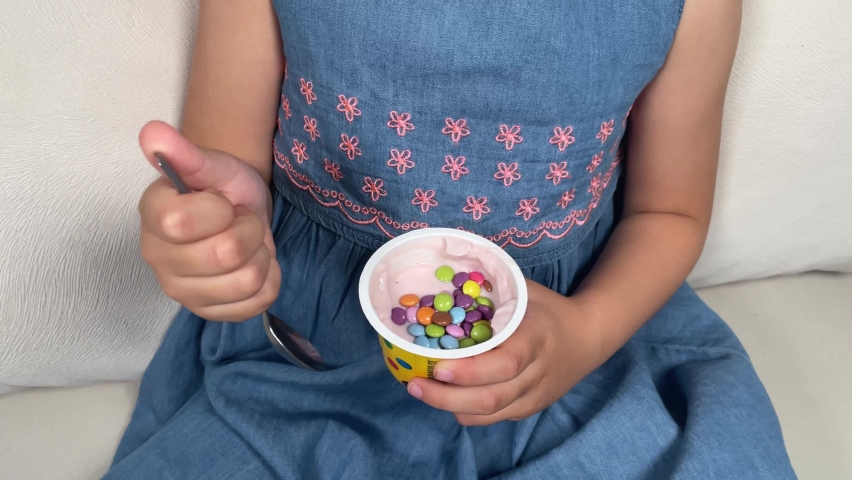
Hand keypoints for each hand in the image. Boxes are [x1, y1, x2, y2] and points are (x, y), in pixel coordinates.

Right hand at [138, 121, 279, 320]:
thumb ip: (186, 153)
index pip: (181, 223)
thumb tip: (152, 133)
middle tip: (241, 221)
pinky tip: (254, 264)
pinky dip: (269, 280)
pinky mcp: (209, 312)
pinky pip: (257, 304)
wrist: (239, 213)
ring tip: (249, 242)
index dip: (217, 210)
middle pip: (224, 255)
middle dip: (249, 230)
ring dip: (261, 255)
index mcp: (152, 217)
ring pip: (246, 281)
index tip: (221, 202)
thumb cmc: (223, 188)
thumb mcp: (213, 165)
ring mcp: (182, 291)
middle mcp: (158, 258)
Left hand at [407, 280, 604, 425]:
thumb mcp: (525, 290)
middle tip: (415, 384)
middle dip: (447, 397)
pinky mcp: (530, 408)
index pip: (505, 364)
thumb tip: (444, 276)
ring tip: (422, 391)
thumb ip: (492, 289)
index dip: (469, 371)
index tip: (437, 366)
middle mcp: (537, 372)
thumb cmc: (547, 309)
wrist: (589, 337)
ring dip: (451, 407)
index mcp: (536, 338)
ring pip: (490, 414)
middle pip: (492, 397)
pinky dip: (467, 411)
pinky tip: (446, 397)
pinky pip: (494, 418)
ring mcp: (535, 395)